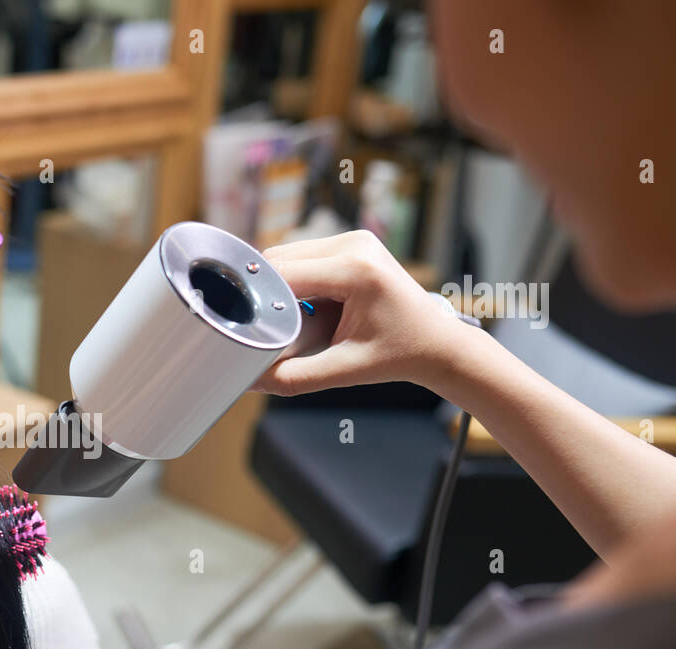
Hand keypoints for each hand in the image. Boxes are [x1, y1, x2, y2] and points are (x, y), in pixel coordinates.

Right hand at [252, 230, 475, 395]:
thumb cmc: (400, 355)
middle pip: (281, 258)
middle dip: (263, 290)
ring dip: (276, 284)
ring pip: (288, 254)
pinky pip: (304, 256)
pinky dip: (291, 279)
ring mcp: (354, 240)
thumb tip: (251, 381)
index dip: (256, 296)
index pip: (284, 274)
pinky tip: (296, 306)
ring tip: (281, 318)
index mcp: (356, 269)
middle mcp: (355, 245)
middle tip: (255, 324)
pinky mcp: (351, 245)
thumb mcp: (345, 370)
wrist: (437, 343)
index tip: (238, 321)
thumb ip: (295, 378)